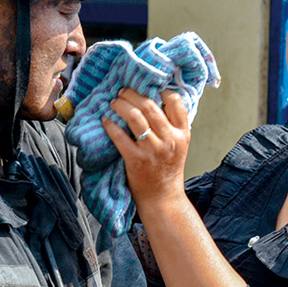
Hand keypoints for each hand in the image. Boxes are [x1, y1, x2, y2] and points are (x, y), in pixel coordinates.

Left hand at [102, 88, 189, 208]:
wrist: (163, 199)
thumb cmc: (168, 170)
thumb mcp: (179, 146)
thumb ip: (172, 125)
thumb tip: (155, 99)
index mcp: (182, 133)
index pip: (175, 102)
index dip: (159, 90)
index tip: (147, 87)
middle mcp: (170, 139)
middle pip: (150, 105)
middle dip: (132, 94)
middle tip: (122, 91)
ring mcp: (153, 150)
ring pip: (135, 116)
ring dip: (121, 105)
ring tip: (114, 102)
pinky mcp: (136, 160)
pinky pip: (120, 136)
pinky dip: (110, 124)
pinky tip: (105, 120)